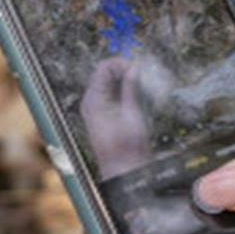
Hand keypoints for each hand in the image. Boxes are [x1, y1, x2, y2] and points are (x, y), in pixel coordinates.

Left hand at [79, 54, 150, 177]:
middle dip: (124, 70)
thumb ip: (131, 90)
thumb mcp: (133, 115)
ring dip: (125, 80)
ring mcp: (94, 107)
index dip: (122, 63)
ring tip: (142, 86)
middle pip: (104, 73)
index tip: (139, 69)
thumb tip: (134, 68)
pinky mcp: (101, 113)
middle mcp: (90, 101)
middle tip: (143, 76)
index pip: (104, 68)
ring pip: (108, 82)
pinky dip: (123, 89)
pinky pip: (110, 93)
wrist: (122, 170)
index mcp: (94, 100)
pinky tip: (137, 96)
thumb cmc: (128, 147)